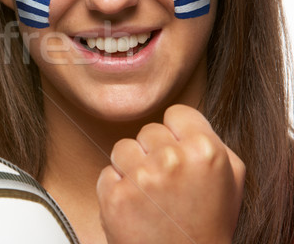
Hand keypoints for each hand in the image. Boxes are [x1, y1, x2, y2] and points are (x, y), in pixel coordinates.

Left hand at [96, 105, 245, 243]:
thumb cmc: (208, 224)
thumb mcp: (230, 179)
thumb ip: (210, 141)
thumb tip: (184, 119)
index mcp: (205, 151)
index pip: (176, 112)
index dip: (177, 133)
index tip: (179, 152)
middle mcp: (172, 160)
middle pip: (148, 130)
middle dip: (154, 152)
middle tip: (168, 183)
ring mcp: (141, 178)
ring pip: (123, 148)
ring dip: (132, 167)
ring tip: (151, 195)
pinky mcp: (115, 196)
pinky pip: (107, 173)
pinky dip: (117, 189)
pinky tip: (136, 207)